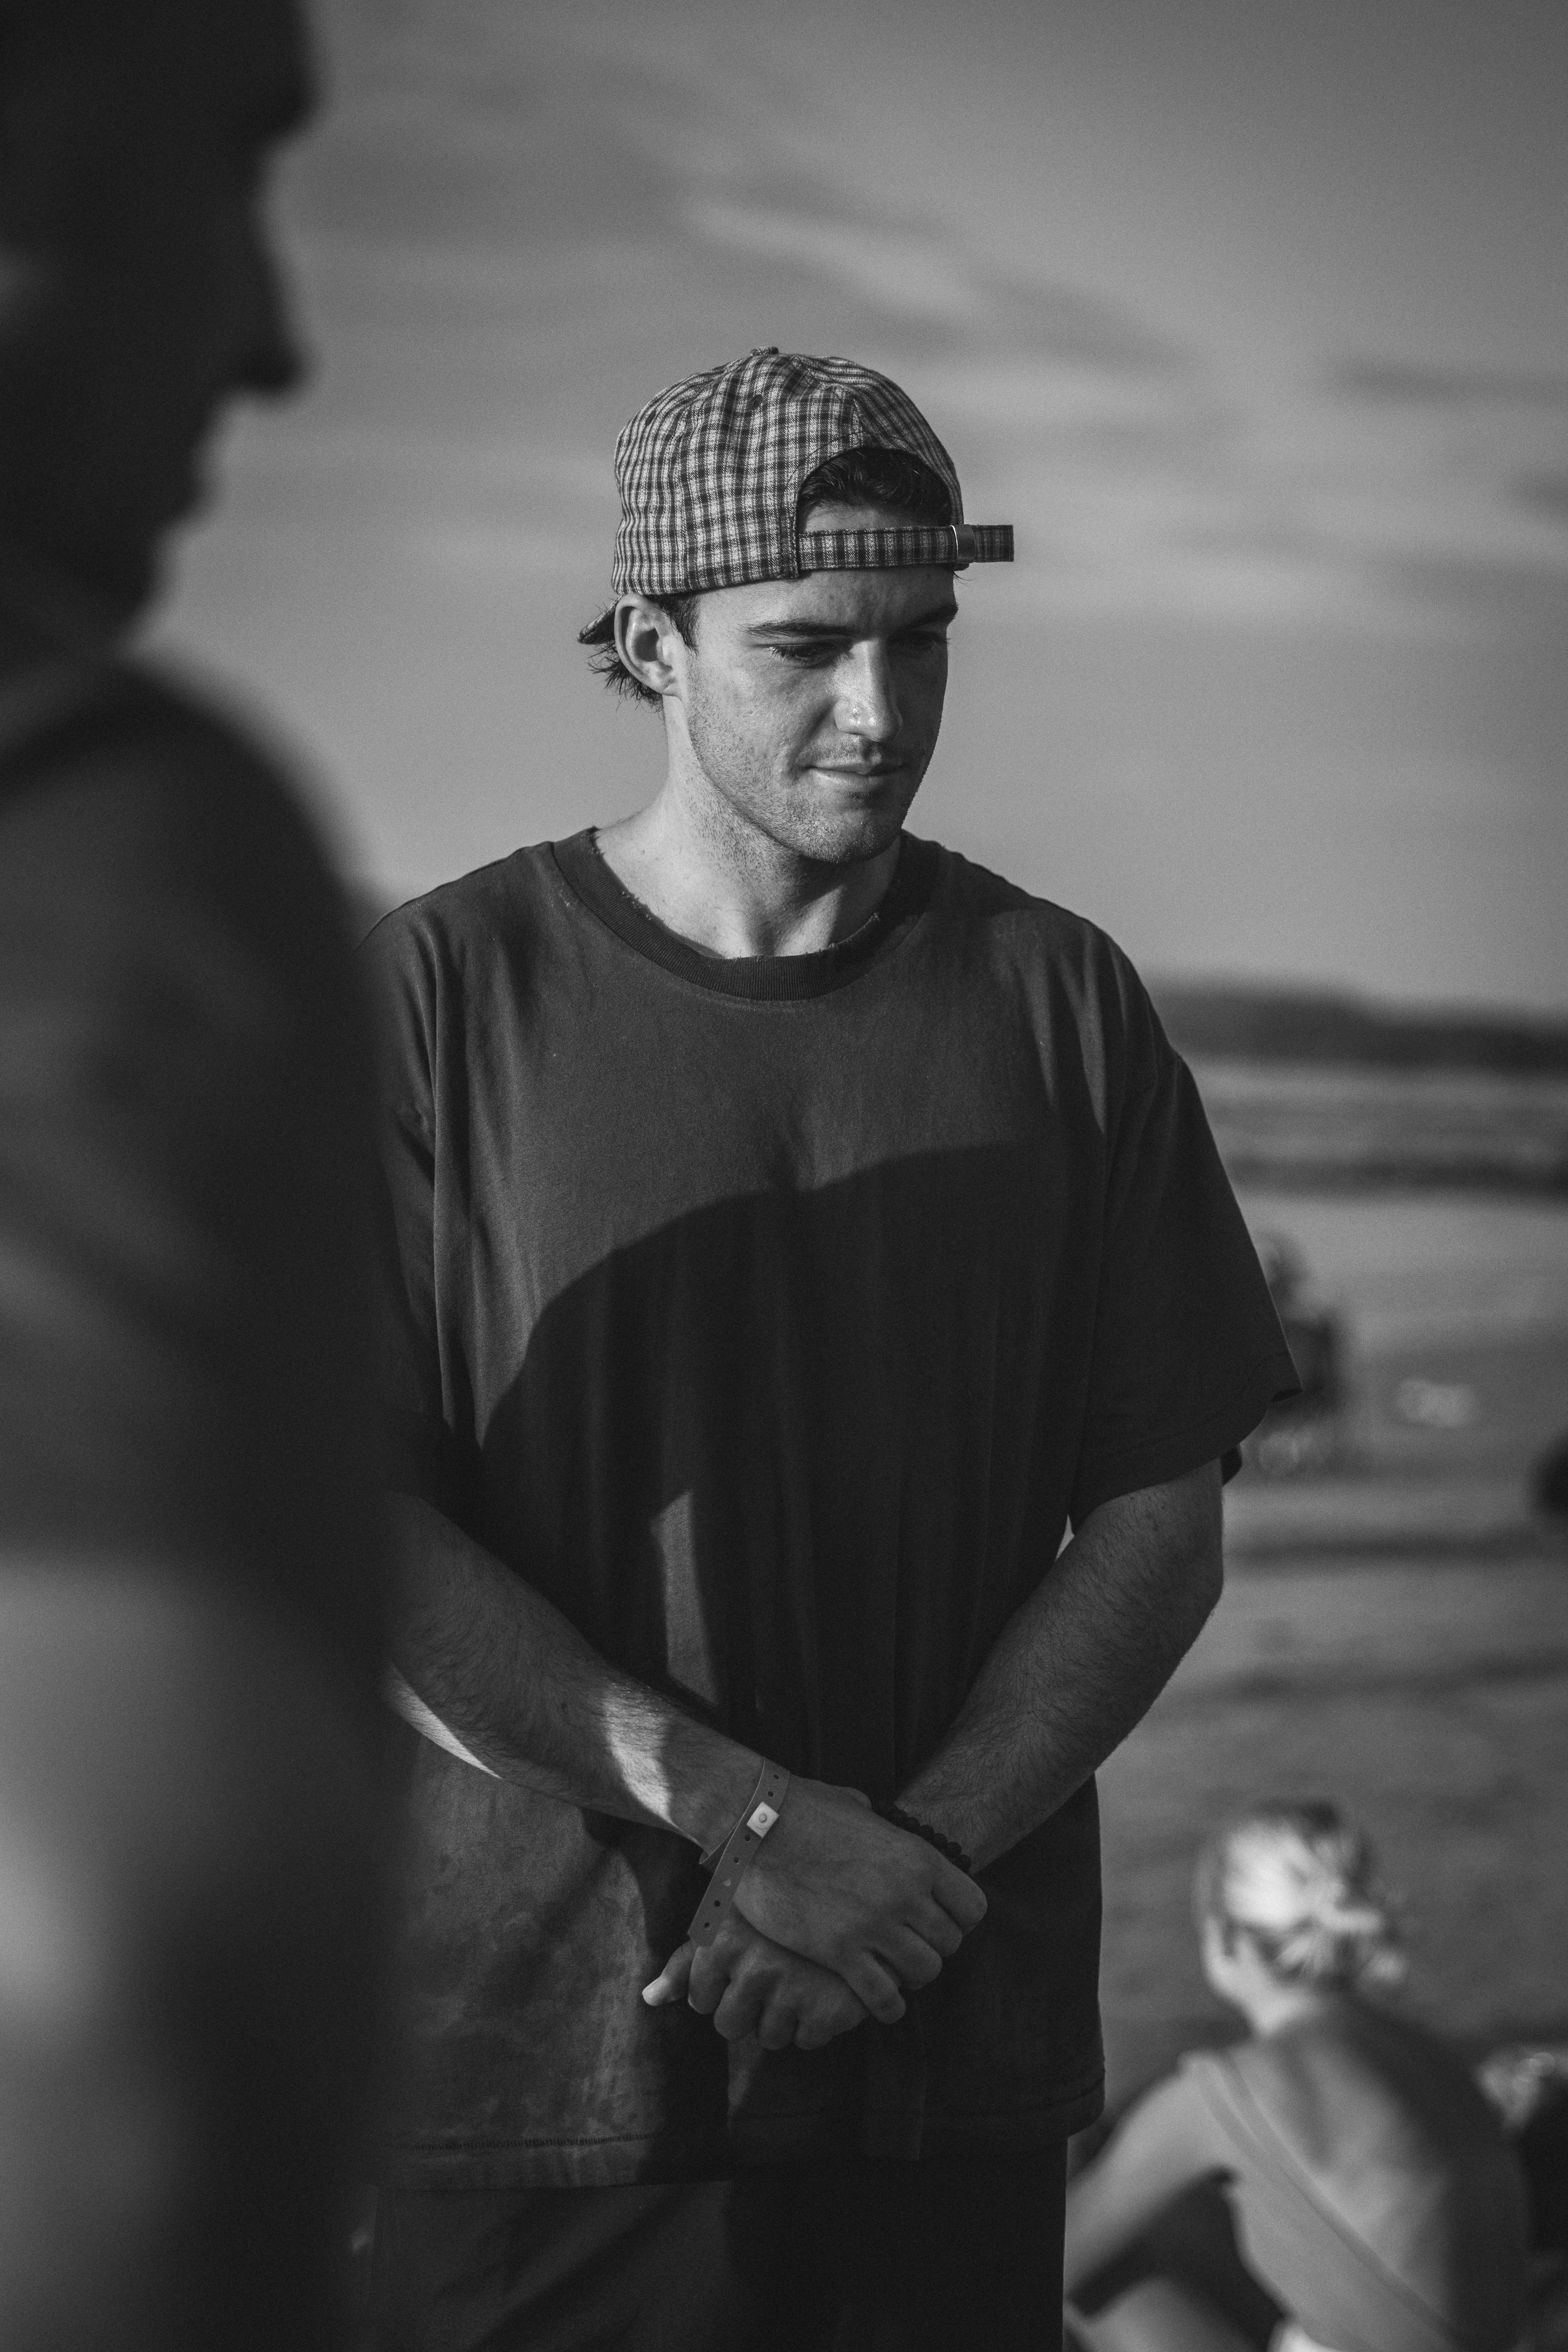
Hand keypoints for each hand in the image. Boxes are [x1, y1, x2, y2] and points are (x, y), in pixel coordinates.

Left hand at [642, 1920, 868, 2050]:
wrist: (856, 1905)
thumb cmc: (781, 1916)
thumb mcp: (729, 1923)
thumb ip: (686, 1963)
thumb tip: (648, 1999)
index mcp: (725, 1940)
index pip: (700, 2002)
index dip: (720, 1988)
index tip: (744, 1964)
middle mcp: (755, 1966)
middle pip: (729, 2026)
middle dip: (748, 2009)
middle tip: (773, 1974)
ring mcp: (792, 1990)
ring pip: (768, 2038)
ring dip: (782, 2016)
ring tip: (800, 1978)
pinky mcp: (826, 2012)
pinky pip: (805, 2041)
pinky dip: (814, 2022)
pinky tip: (823, 1989)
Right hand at [731, 1778, 985, 2024]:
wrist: (758, 1824)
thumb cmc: (803, 1809)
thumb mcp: (856, 1808)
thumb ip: (877, 1823)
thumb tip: (874, 1820)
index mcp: (918, 1857)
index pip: (972, 1908)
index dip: (958, 1920)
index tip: (935, 1922)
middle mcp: (905, 1893)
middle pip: (949, 1944)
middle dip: (931, 1949)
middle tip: (907, 1948)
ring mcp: (874, 1925)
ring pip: (923, 1972)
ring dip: (910, 1977)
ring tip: (891, 1971)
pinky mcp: (840, 1951)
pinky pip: (883, 1996)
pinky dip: (886, 2005)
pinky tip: (877, 1999)